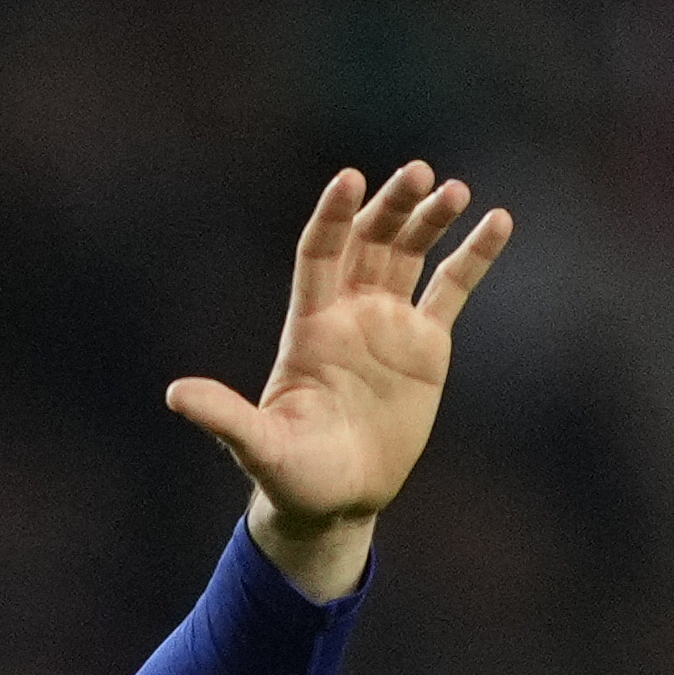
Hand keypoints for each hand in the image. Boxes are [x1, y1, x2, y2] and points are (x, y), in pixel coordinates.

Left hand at [166, 160, 510, 600]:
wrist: (337, 501)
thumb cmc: (290, 475)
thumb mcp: (258, 446)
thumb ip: (224, 416)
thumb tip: (176, 395)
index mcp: (308, 328)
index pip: (318, 255)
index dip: (332, 217)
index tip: (348, 178)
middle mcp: (347, 315)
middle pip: (368, 243)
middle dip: (390, 206)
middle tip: (416, 173)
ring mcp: (388, 325)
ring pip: (409, 255)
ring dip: (429, 218)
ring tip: (454, 190)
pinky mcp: (426, 346)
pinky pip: (452, 288)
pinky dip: (474, 255)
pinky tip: (498, 221)